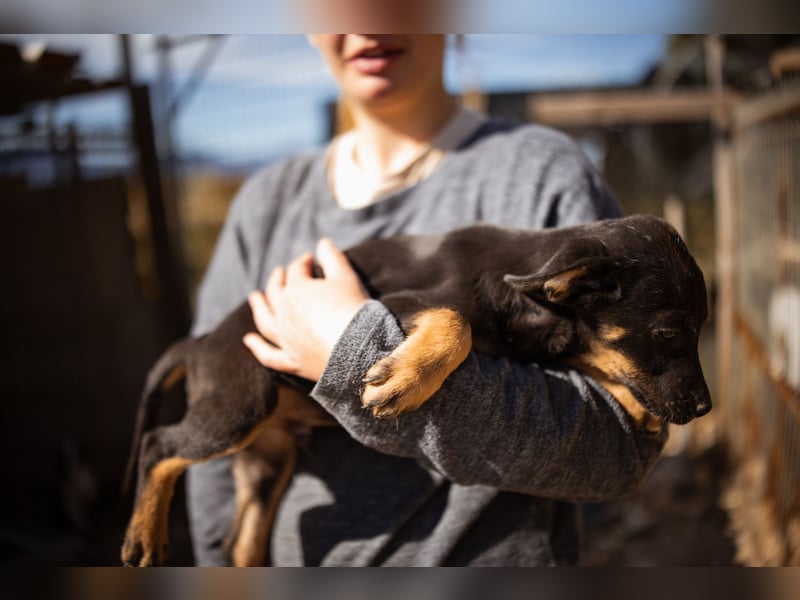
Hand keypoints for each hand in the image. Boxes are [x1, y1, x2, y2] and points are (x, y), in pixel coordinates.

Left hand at [243, 238, 369, 380]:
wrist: (360, 351)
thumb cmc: (354, 310)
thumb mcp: (346, 277)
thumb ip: (333, 258)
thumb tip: (323, 242)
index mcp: (297, 290)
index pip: (296, 270)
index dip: (303, 262)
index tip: (311, 260)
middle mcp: (284, 312)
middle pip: (275, 292)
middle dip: (278, 279)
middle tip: (280, 272)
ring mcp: (285, 338)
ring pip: (265, 320)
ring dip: (259, 307)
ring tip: (254, 298)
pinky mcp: (292, 360)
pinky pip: (268, 354)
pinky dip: (257, 347)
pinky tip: (249, 340)